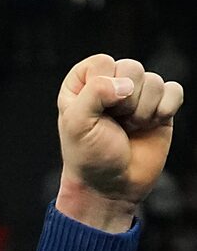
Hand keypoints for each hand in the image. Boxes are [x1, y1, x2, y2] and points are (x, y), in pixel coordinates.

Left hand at [55, 55, 182, 233]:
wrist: (112, 188)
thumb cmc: (89, 157)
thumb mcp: (77, 125)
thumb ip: (93, 93)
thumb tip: (126, 84)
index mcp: (83, 85)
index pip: (101, 62)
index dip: (102, 87)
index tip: (95, 112)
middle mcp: (110, 85)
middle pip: (131, 67)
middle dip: (126, 100)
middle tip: (116, 123)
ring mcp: (138, 95)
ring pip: (154, 80)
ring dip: (143, 110)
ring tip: (130, 128)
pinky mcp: (160, 106)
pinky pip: (174, 90)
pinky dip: (165, 109)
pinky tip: (151, 125)